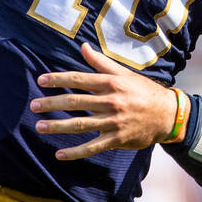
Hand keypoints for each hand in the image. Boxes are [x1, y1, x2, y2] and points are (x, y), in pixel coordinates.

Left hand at [31, 42, 178, 159]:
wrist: (167, 114)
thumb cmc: (143, 91)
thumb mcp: (124, 74)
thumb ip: (101, 62)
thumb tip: (83, 46)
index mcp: (111, 83)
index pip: (79, 80)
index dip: (59, 80)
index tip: (41, 81)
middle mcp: (111, 101)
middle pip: (75, 102)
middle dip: (52, 104)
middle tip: (33, 105)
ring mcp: (113, 121)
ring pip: (80, 124)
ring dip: (58, 126)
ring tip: (40, 126)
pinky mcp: (117, 139)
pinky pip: (92, 146)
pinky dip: (75, 152)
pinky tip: (59, 155)